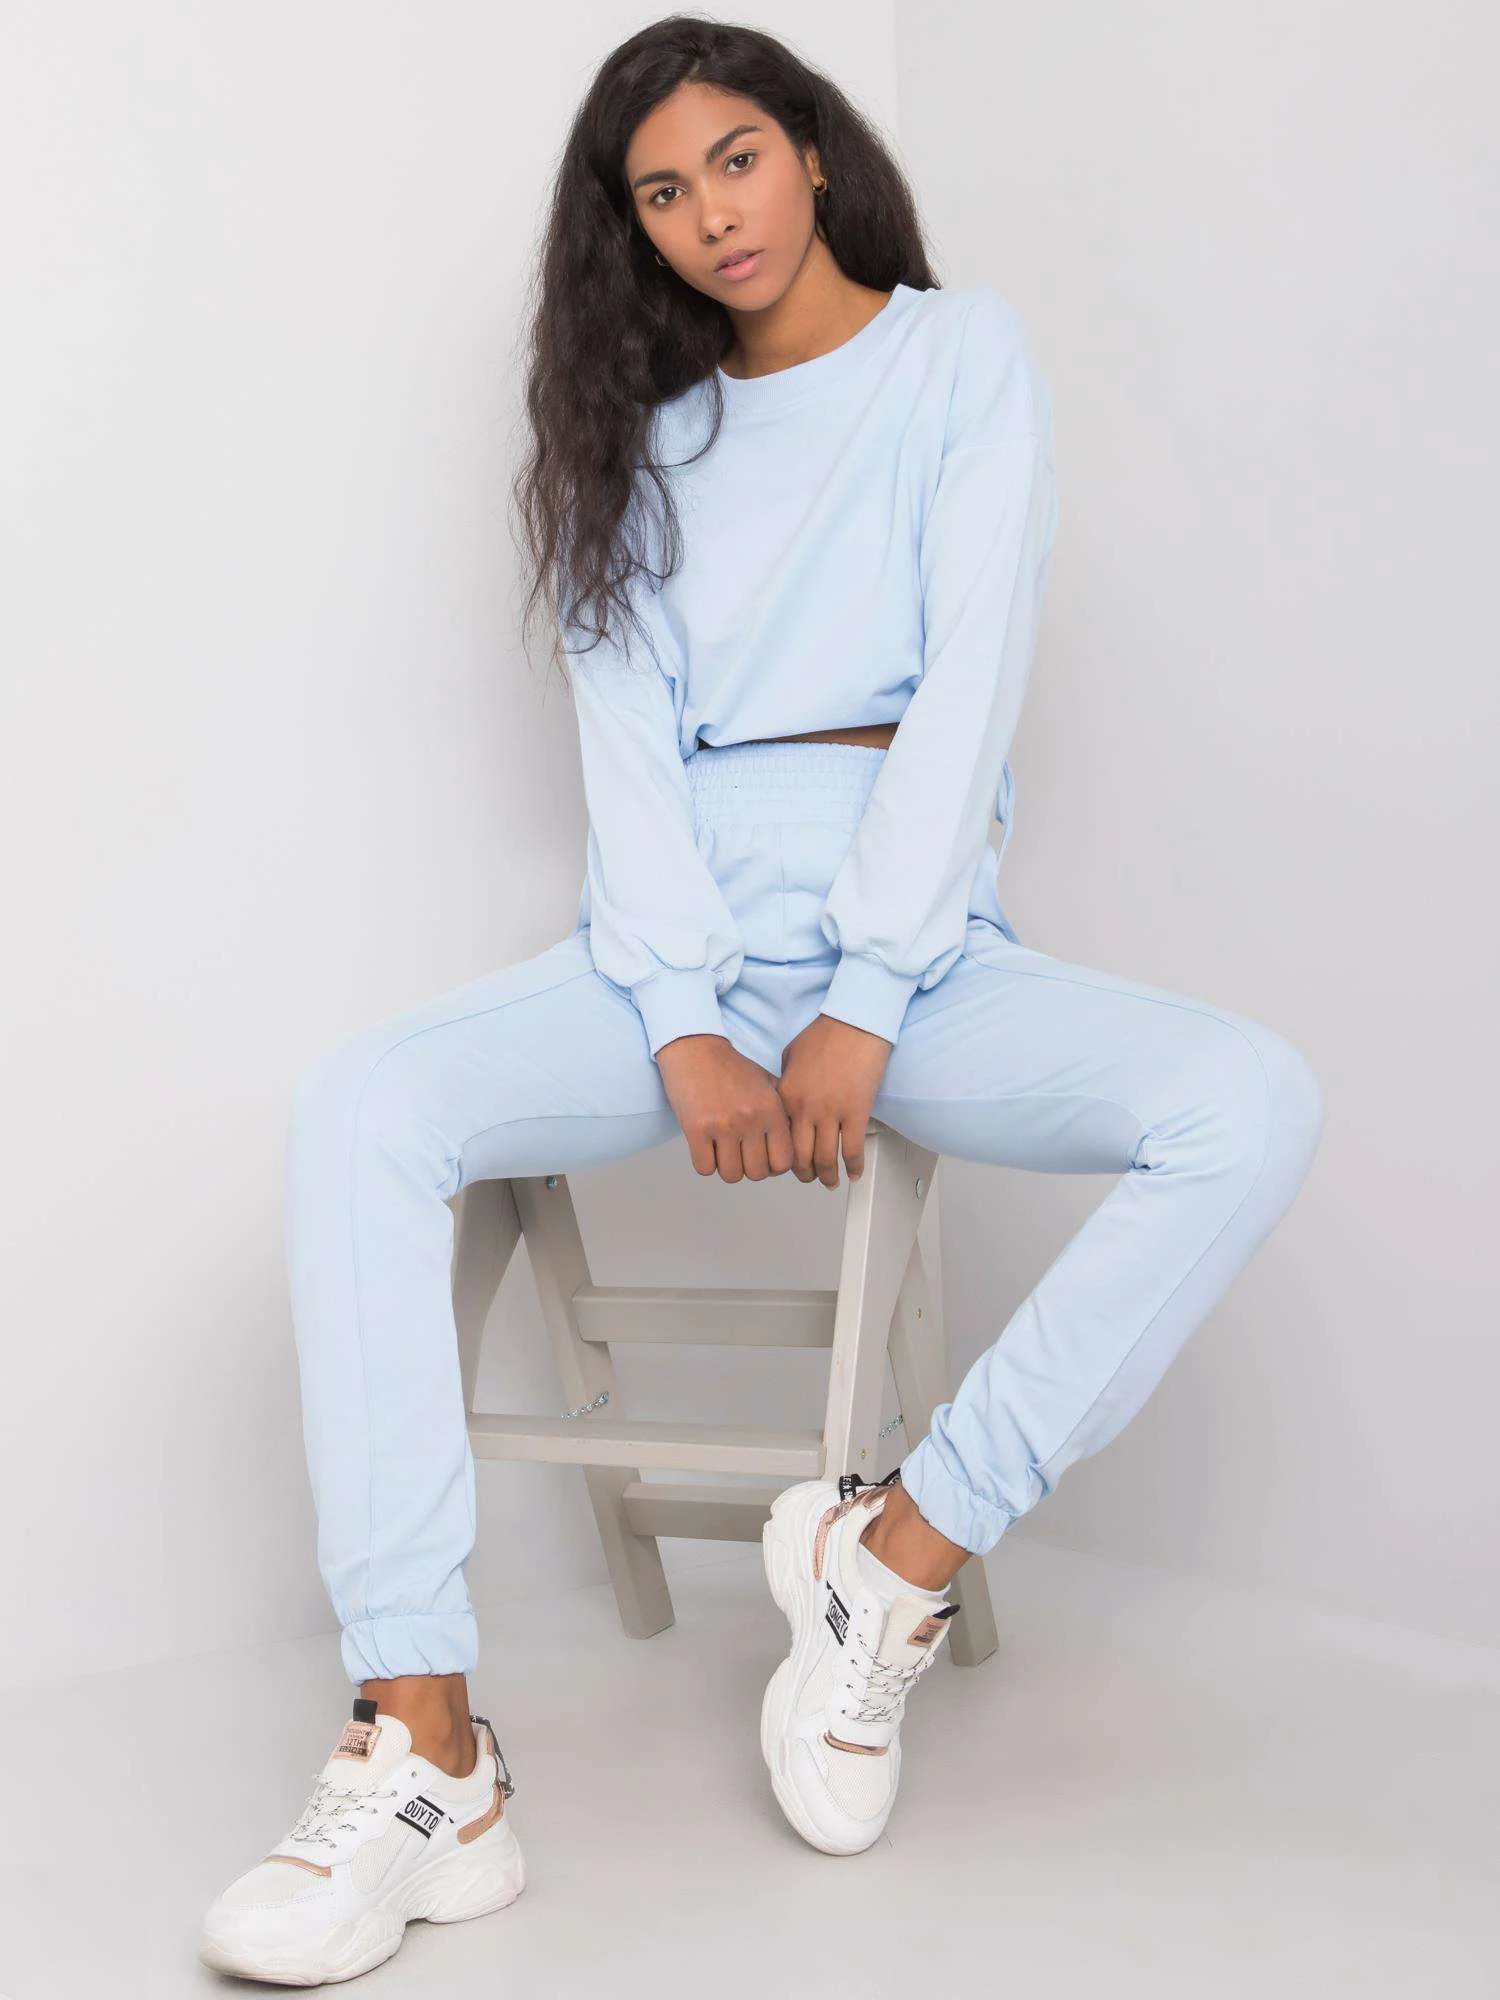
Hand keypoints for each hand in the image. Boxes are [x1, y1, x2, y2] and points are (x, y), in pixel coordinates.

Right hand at [654, 1034, 795, 1184]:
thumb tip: (793, 1146)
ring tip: (723, 1151)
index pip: (784, 1162)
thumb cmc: (732, 1069)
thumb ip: (783, 1113)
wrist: (696, 1048)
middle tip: (740, 1155)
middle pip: (757, 1173)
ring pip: (731, 1175)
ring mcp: (723, 1125)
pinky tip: (706, 1147)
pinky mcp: (696, 1129)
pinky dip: (705, 1163)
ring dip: (726, 1168)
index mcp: (771, 1109)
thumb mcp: (767, 1084)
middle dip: (749, 1169)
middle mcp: (750, 1118)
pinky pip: (704, 1168)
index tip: (763, 1158)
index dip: (774, 1167)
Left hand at [776, 1013, 892, 1188]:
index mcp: (786, 1095)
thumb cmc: (826, 1034)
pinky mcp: (856, 1111)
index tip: (789, 1162)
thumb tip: (785, 1098)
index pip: (779, 1138)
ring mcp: (830, 1112)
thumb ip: (785, 1081)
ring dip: (828, 1176)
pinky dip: (853, 1166)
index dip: (782, 1156)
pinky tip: (854, 1171)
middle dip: (804, 1174)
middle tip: (809, 1178)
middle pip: (800, 1156)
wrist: (854, 1021)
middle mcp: (805, 1108)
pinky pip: (852, 1149)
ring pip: (826, 1159)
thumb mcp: (790, 1057)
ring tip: (831, 1181)